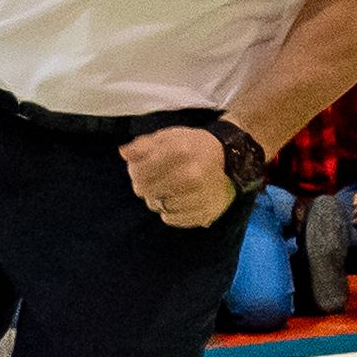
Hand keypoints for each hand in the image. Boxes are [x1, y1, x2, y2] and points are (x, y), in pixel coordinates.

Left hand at [121, 124, 243, 227]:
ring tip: (169, 190)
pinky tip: (178, 200)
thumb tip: (124, 153)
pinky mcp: (205, 212)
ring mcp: (200, 195)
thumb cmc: (195, 147)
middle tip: (155, 181)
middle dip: (145, 187)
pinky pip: (173, 219)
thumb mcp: (170, 137)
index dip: (135, 172)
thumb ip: (144, 145)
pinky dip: (170, 212)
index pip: (140, 172)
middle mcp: (192, 174)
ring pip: (159, 207)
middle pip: (147, 191)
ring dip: (159, 200)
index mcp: (181, 152)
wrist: (232, 161)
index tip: (141, 170)